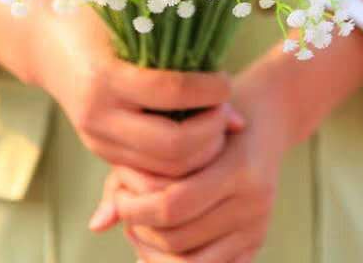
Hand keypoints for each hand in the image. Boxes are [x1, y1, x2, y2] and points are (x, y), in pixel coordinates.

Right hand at [33, 5, 244, 180]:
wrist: (45, 42)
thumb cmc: (94, 19)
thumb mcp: (130, 23)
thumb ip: (178, 50)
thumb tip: (221, 85)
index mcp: (105, 76)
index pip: (171, 93)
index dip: (209, 90)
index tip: (225, 81)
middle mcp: (98, 115)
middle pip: (172, 145)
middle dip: (210, 132)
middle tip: (225, 111)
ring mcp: (97, 139)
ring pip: (163, 169)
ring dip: (200, 153)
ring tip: (215, 125)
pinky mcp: (101, 151)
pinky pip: (148, 174)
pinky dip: (179, 166)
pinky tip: (195, 142)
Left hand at [93, 30, 362, 261]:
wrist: (266, 114)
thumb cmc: (210, 113)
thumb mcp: (179, 126)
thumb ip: (136, 173)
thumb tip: (97, 224)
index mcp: (237, 166)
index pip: (173, 203)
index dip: (135, 207)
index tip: (119, 195)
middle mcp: (253, 200)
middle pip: (178, 237)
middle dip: (142, 229)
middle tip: (125, 211)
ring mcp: (258, 223)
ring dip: (156, 251)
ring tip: (138, 226)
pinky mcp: (257, 240)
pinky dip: (179, 260)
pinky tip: (160, 239)